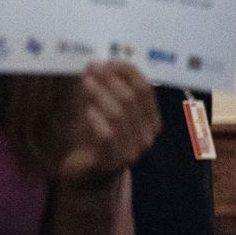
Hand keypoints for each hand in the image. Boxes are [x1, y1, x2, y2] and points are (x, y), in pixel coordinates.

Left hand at [58, 61, 160, 186]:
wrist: (88, 174)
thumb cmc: (97, 137)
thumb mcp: (104, 110)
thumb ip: (105, 90)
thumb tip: (96, 63)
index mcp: (150, 120)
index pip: (145, 90)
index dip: (127, 72)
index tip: (107, 61)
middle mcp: (146, 136)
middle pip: (132, 99)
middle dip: (111, 80)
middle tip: (92, 68)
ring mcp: (131, 150)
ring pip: (120, 115)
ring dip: (101, 94)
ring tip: (85, 82)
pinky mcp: (111, 161)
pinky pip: (107, 136)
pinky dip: (97, 120)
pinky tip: (87, 110)